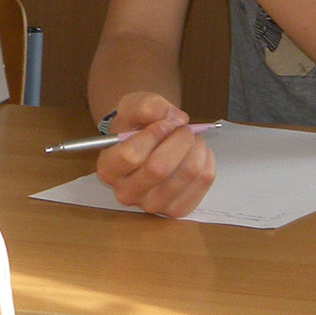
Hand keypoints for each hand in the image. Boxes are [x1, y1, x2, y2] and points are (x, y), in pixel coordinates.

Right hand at [94, 92, 215, 217]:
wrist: (147, 141)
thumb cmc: (137, 125)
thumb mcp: (133, 105)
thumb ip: (148, 105)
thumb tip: (175, 119)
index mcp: (109, 168)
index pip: (131, 156)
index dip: (154, 135)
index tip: (166, 123)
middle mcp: (126, 192)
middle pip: (159, 169)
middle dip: (180, 140)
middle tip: (184, 128)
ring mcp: (152, 205)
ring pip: (187, 173)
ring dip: (196, 147)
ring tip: (191, 139)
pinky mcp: (177, 209)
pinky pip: (204, 180)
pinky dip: (207, 159)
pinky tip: (197, 153)